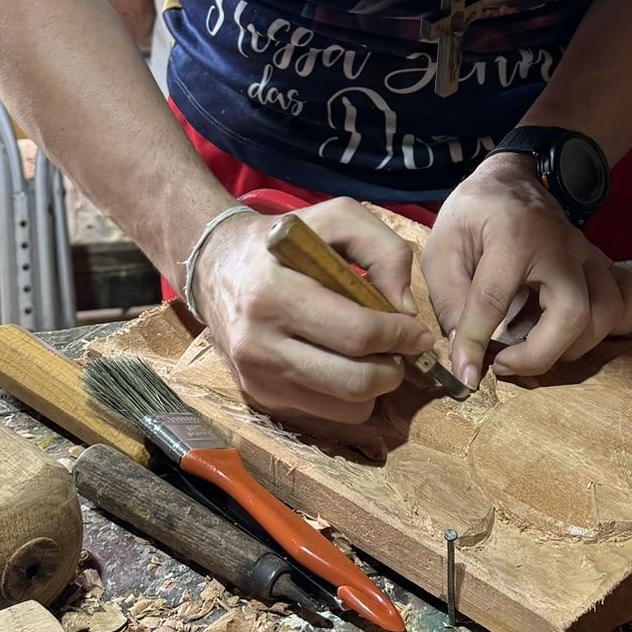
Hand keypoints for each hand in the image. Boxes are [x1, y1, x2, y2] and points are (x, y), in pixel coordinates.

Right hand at [192, 198, 434, 423]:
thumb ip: (382, 249)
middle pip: (354, 381)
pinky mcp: (259, 396)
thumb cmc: (283, 241)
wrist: (214, 265)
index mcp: (274, 293)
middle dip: (394, 368)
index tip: (418, 331)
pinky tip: (344, 364)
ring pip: (345, 407)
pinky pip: (327, 413)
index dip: (400, 336)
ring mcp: (257, 376)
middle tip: (402, 349)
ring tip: (374, 356)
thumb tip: (406, 308)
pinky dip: (350, 396)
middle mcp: (259, 342)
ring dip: (376, 386)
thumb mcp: (334, 218)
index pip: (357, 333)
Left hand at [422, 152, 631, 387]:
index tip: (466, 374)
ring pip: (609, 313)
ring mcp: (590, 255)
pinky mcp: (603, 264)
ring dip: (574, 346)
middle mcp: (561, 246)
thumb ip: (451, 300)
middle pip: (573, 313)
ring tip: (536, 347)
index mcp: (513, 236)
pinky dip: (614, 325)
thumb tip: (465, 353)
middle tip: (505, 363)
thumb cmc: (475, 214)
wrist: (512, 180)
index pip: (495, 298)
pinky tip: (578, 332)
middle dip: (540, 354)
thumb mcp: (442, 247)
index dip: (476, 343)